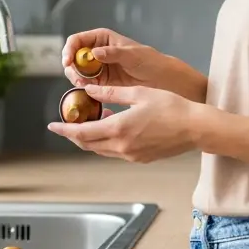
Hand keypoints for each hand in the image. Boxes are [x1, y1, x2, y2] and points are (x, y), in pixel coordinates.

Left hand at [46, 84, 198, 163]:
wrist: (195, 128)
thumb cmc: (171, 107)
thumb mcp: (139, 93)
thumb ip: (111, 93)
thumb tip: (90, 90)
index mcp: (118, 128)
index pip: (82, 132)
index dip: (65, 129)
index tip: (53, 125)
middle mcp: (122, 146)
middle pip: (88, 144)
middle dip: (74, 135)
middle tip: (68, 124)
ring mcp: (131, 155)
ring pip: (101, 150)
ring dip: (91, 139)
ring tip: (90, 123)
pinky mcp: (140, 158)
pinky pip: (115, 152)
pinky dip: (107, 142)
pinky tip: (112, 129)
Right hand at [61, 28, 168, 89]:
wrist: (159, 78)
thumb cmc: (148, 60)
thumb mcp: (132, 54)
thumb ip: (113, 53)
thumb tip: (94, 52)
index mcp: (102, 38)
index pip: (77, 40)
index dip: (69, 49)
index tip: (68, 61)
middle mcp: (96, 51)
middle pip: (73, 57)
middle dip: (71, 67)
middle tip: (77, 78)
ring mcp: (97, 67)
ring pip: (76, 71)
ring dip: (76, 78)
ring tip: (84, 84)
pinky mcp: (100, 81)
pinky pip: (85, 83)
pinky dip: (83, 87)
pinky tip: (89, 89)